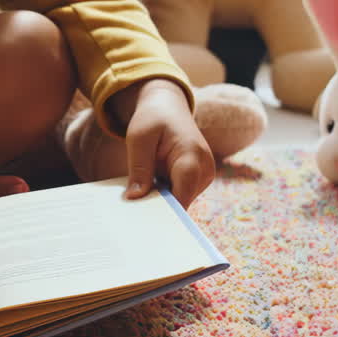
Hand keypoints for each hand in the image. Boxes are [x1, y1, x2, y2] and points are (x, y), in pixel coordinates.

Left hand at [109, 79, 214, 207]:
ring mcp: (204, 176)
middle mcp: (205, 168)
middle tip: (132, 219)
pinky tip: (148, 195)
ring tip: (138, 203)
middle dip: (159, 210)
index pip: (182, 194)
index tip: (146, 228)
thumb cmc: (152, 119)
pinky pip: (180, 196)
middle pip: (182, 201)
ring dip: (160, 203)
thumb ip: (139, 168)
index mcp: (192, 155)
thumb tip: (135, 198)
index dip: (166, 213)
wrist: (167, 108)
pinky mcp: (197, 180)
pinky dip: (164, 198)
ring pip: (180, 201)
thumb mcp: (139, 139)